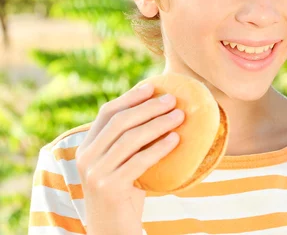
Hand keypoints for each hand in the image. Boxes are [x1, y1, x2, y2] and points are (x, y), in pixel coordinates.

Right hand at [75, 83, 184, 234]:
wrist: (112, 229)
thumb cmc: (123, 192)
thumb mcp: (122, 162)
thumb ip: (130, 141)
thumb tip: (161, 110)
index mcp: (87, 146)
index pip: (107, 113)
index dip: (130, 97)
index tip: (152, 86)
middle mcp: (86, 157)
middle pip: (120, 122)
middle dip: (148, 107)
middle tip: (172, 99)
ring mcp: (95, 173)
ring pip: (130, 139)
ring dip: (158, 124)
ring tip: (180, 116)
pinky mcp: (109, 187)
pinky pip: (139, 161)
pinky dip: (159, 148)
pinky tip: (176, 140)